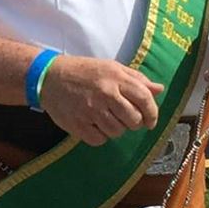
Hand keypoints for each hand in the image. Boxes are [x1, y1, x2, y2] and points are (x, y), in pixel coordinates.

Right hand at [40, 55, 164, 144]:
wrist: (49, 77)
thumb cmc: (84, 71)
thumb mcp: (111, 68)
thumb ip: (136, 79)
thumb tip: (159, 89)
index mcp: (115, 78)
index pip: (144, 99)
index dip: (152, 113)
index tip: (150, 121)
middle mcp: (105, 94)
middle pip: (133, 119)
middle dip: (134, 123)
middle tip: (126, 119)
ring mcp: (90, 110)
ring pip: (117, 132)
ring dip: (116, 129)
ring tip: (106, 118)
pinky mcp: (78, 124)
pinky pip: (99, 140)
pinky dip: (100, 136)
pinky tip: (94, 125)